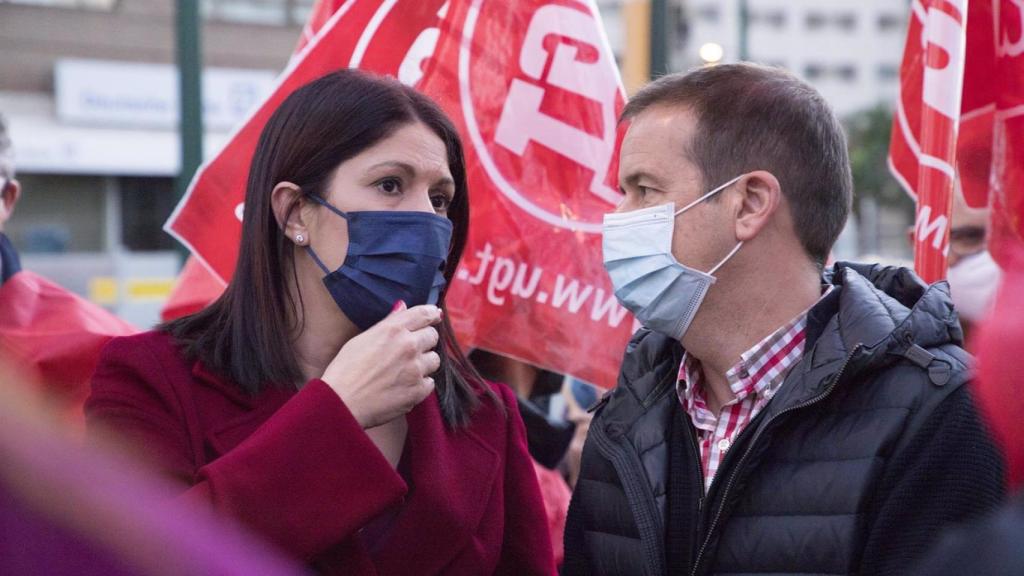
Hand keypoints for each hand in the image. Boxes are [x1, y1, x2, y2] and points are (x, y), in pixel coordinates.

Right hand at [321, 302, 441, 427]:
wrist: (341, 403)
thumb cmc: (345, 370)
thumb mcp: (362, 339)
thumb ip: (388, 323)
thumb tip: (402, 307)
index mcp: (393, 330)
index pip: (424, 313)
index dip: (431, 314)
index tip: (433, 317)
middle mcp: (409, 346)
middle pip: (433, 336)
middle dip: (424, 341)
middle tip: (409, 351)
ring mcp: (416, 369)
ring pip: (434, 360)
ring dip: (424, 364)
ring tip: (404, 371)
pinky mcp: (418, 391)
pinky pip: (430, 383)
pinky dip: (420, 385)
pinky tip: (403, 387)